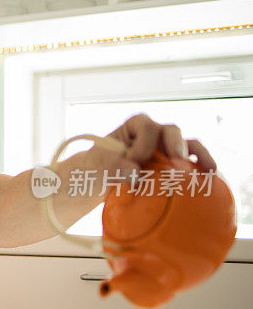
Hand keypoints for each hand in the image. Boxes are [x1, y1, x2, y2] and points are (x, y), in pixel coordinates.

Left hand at [102, 113, 216, 176]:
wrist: (98, 181)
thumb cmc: (97, 168)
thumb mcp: (98, 166)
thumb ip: (115, 167)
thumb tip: (136, 174)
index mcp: (135, 127)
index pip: (147, 127)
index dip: (144, 143)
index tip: (133, 161)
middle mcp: (154, 135)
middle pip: (172, 132)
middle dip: (177, 144)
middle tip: (178, 160)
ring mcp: (166, 149)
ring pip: (189, 145)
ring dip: (198, 155)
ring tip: (208, 168)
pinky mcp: (173, 165)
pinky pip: (193, 163)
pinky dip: (201, 168)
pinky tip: (210, 178)